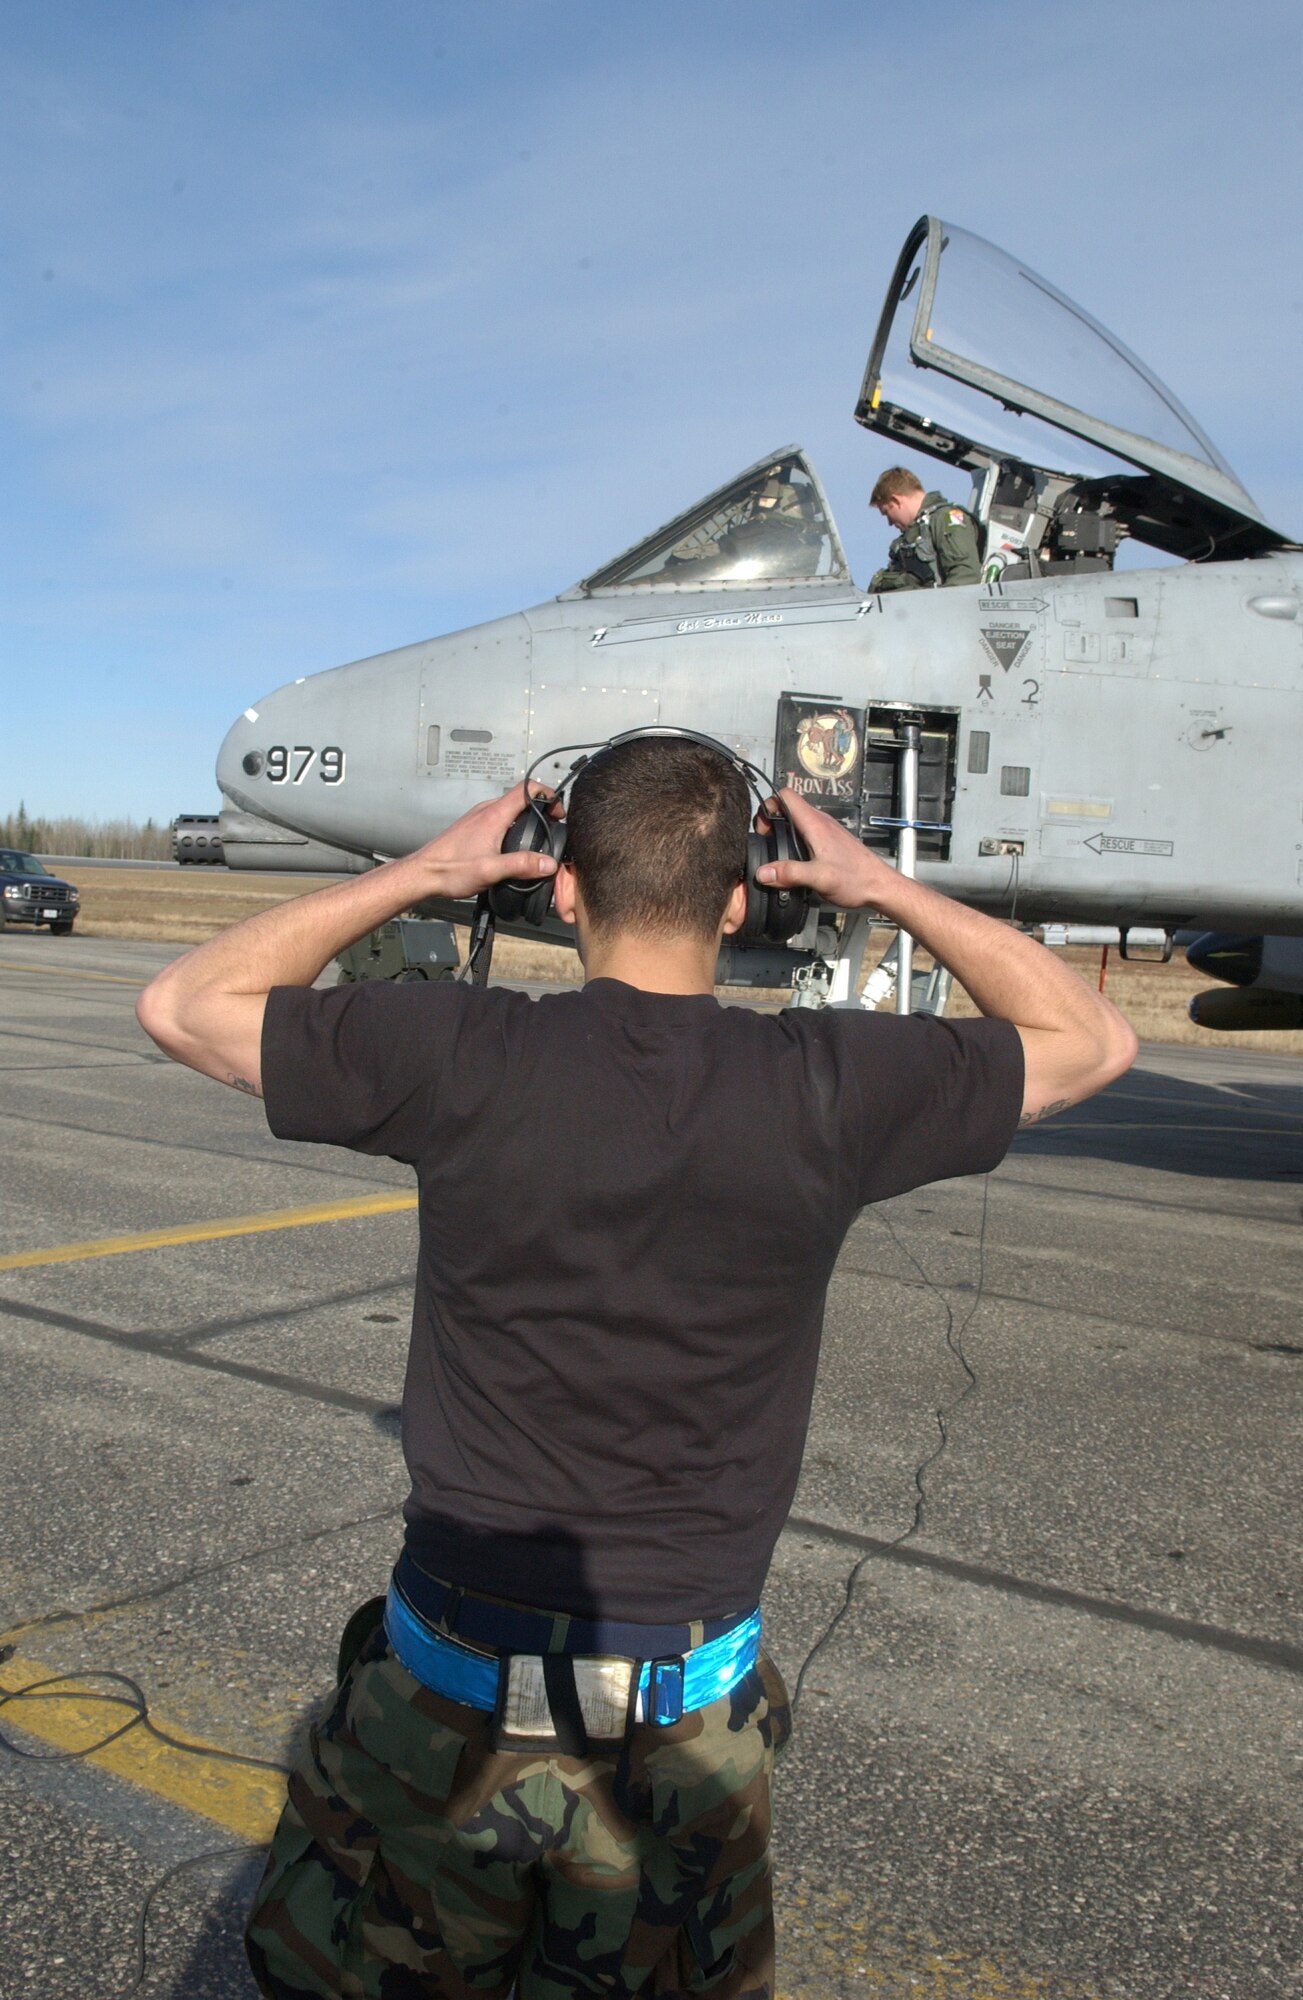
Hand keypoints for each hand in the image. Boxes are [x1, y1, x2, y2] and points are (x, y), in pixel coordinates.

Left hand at [412, 784, 558, 900]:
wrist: (423, 874)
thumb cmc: (449, 870)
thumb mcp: (491, 870)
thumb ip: (522, 865)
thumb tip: (548, 863)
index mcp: (493, 815)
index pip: (527, 788)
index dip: (547, 794)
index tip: (557, 811)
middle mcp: (486, 811)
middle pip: (520, 798)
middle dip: (540, 809)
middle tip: (551, 827)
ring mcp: (478, 818)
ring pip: (509, 809)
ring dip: (525, 818)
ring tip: (534, 837)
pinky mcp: (472, 827)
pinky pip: (498, 819)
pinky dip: (511, 826)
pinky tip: (511, 846)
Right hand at [755, 789, 899, 911]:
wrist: (879, 886)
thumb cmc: (856, 879)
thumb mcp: (819, 878)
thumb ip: (790, 873)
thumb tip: (763, 872)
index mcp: (816, 824)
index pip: (786, 796)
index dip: (769, 806)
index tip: (763, 828)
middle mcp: (821, 823)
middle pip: (788, 808)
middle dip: (772, 822)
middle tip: (767, 842)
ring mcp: (826, 831)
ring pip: (797, 821)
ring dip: (783, 833)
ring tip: (779, 854)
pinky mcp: (829, 842)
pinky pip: (806, 833)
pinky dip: (795, 842)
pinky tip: (796, 862)